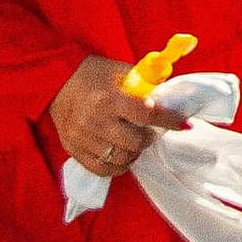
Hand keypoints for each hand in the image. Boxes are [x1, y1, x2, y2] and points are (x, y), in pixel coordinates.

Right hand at [50, 53, 185, 179]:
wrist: (57, 82)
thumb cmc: (94, 75)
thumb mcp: (120, 71)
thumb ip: (144, 85)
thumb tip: (170, 100)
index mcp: (108, 98)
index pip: (147, 114)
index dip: (169, 120)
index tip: (184, 124)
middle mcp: (95, 120)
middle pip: (135, 142)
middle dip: (148, 137)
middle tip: (149, 131)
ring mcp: (82, 138)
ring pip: (120, 159)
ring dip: (134, 152)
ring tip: (134, 141)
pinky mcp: (74, 150)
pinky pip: (102, 169)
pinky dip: (117, 166)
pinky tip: (121, 154)